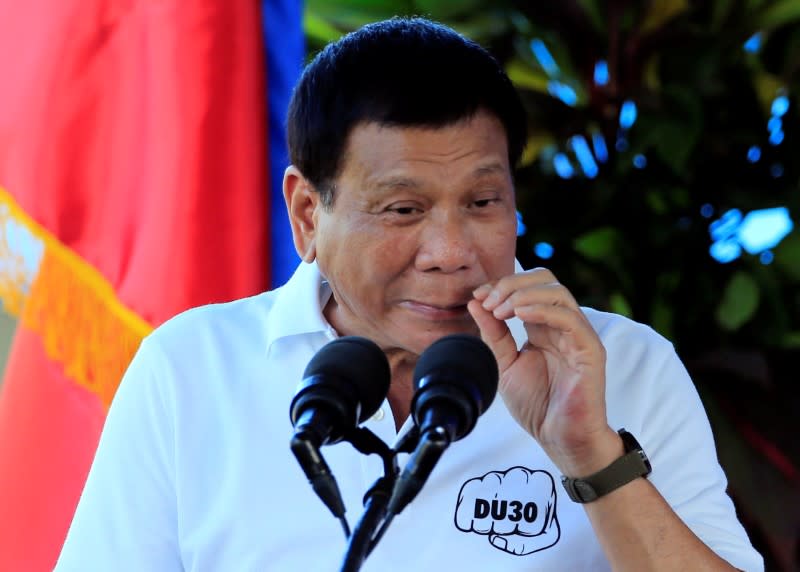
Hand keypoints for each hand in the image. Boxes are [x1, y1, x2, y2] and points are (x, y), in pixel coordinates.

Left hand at [468, 268, 621, 476]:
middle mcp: (562, 325)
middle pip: (545, 280)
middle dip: (512, 284)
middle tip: (488, 300)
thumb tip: (474, 303)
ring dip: (524, 294)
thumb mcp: (505, 364)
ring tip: (500, 309)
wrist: (559, 438)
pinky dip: (542, 309)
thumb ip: (493, 334)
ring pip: (558, 292)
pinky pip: (569, 318)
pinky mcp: (590, 349)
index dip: (501, 286)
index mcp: (543, 327)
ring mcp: (578, 335)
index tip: (477, 296)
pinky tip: (519, 314)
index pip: (527, 288)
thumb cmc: (537, 405)